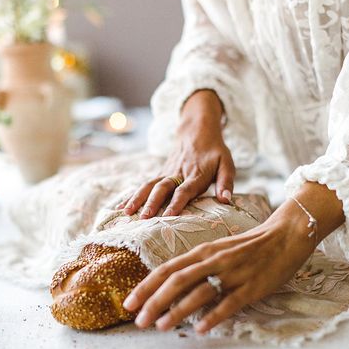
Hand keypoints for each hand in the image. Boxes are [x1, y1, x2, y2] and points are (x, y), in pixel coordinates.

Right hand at [118, 90, 234, 218]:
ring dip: (137, 199)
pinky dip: (132, 195)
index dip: (177, 203)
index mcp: (196, 174)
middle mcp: (178, 174)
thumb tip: (226, 200)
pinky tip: (122, 207)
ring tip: (126, 213)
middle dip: (152, 203)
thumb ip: (226, 182)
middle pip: (162, 188)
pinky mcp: (160, 174)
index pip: (185, 190)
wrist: (197, 130)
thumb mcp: (227, 163)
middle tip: (143, 218)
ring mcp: (166, 173)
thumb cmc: (215, 151)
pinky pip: (144, 185)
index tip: (169, 216)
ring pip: (149, 185)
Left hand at [123, 183, 344, 333]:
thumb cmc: (248, 247)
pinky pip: (229, 303)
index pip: (167, 269)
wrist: (284, 236)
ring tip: (160, 327)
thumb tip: (170, 288)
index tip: (128, 303)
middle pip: (176, 281)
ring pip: (199, 292)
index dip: (145, 287)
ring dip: (177, 310)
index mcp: (202, 251)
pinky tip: (201, 329)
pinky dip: (213, 317)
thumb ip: (196, 266)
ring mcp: (232, 274)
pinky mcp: (250, 287)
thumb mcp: (217, 251)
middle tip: (138, 321)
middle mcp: (213, 261)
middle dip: (154, 301)